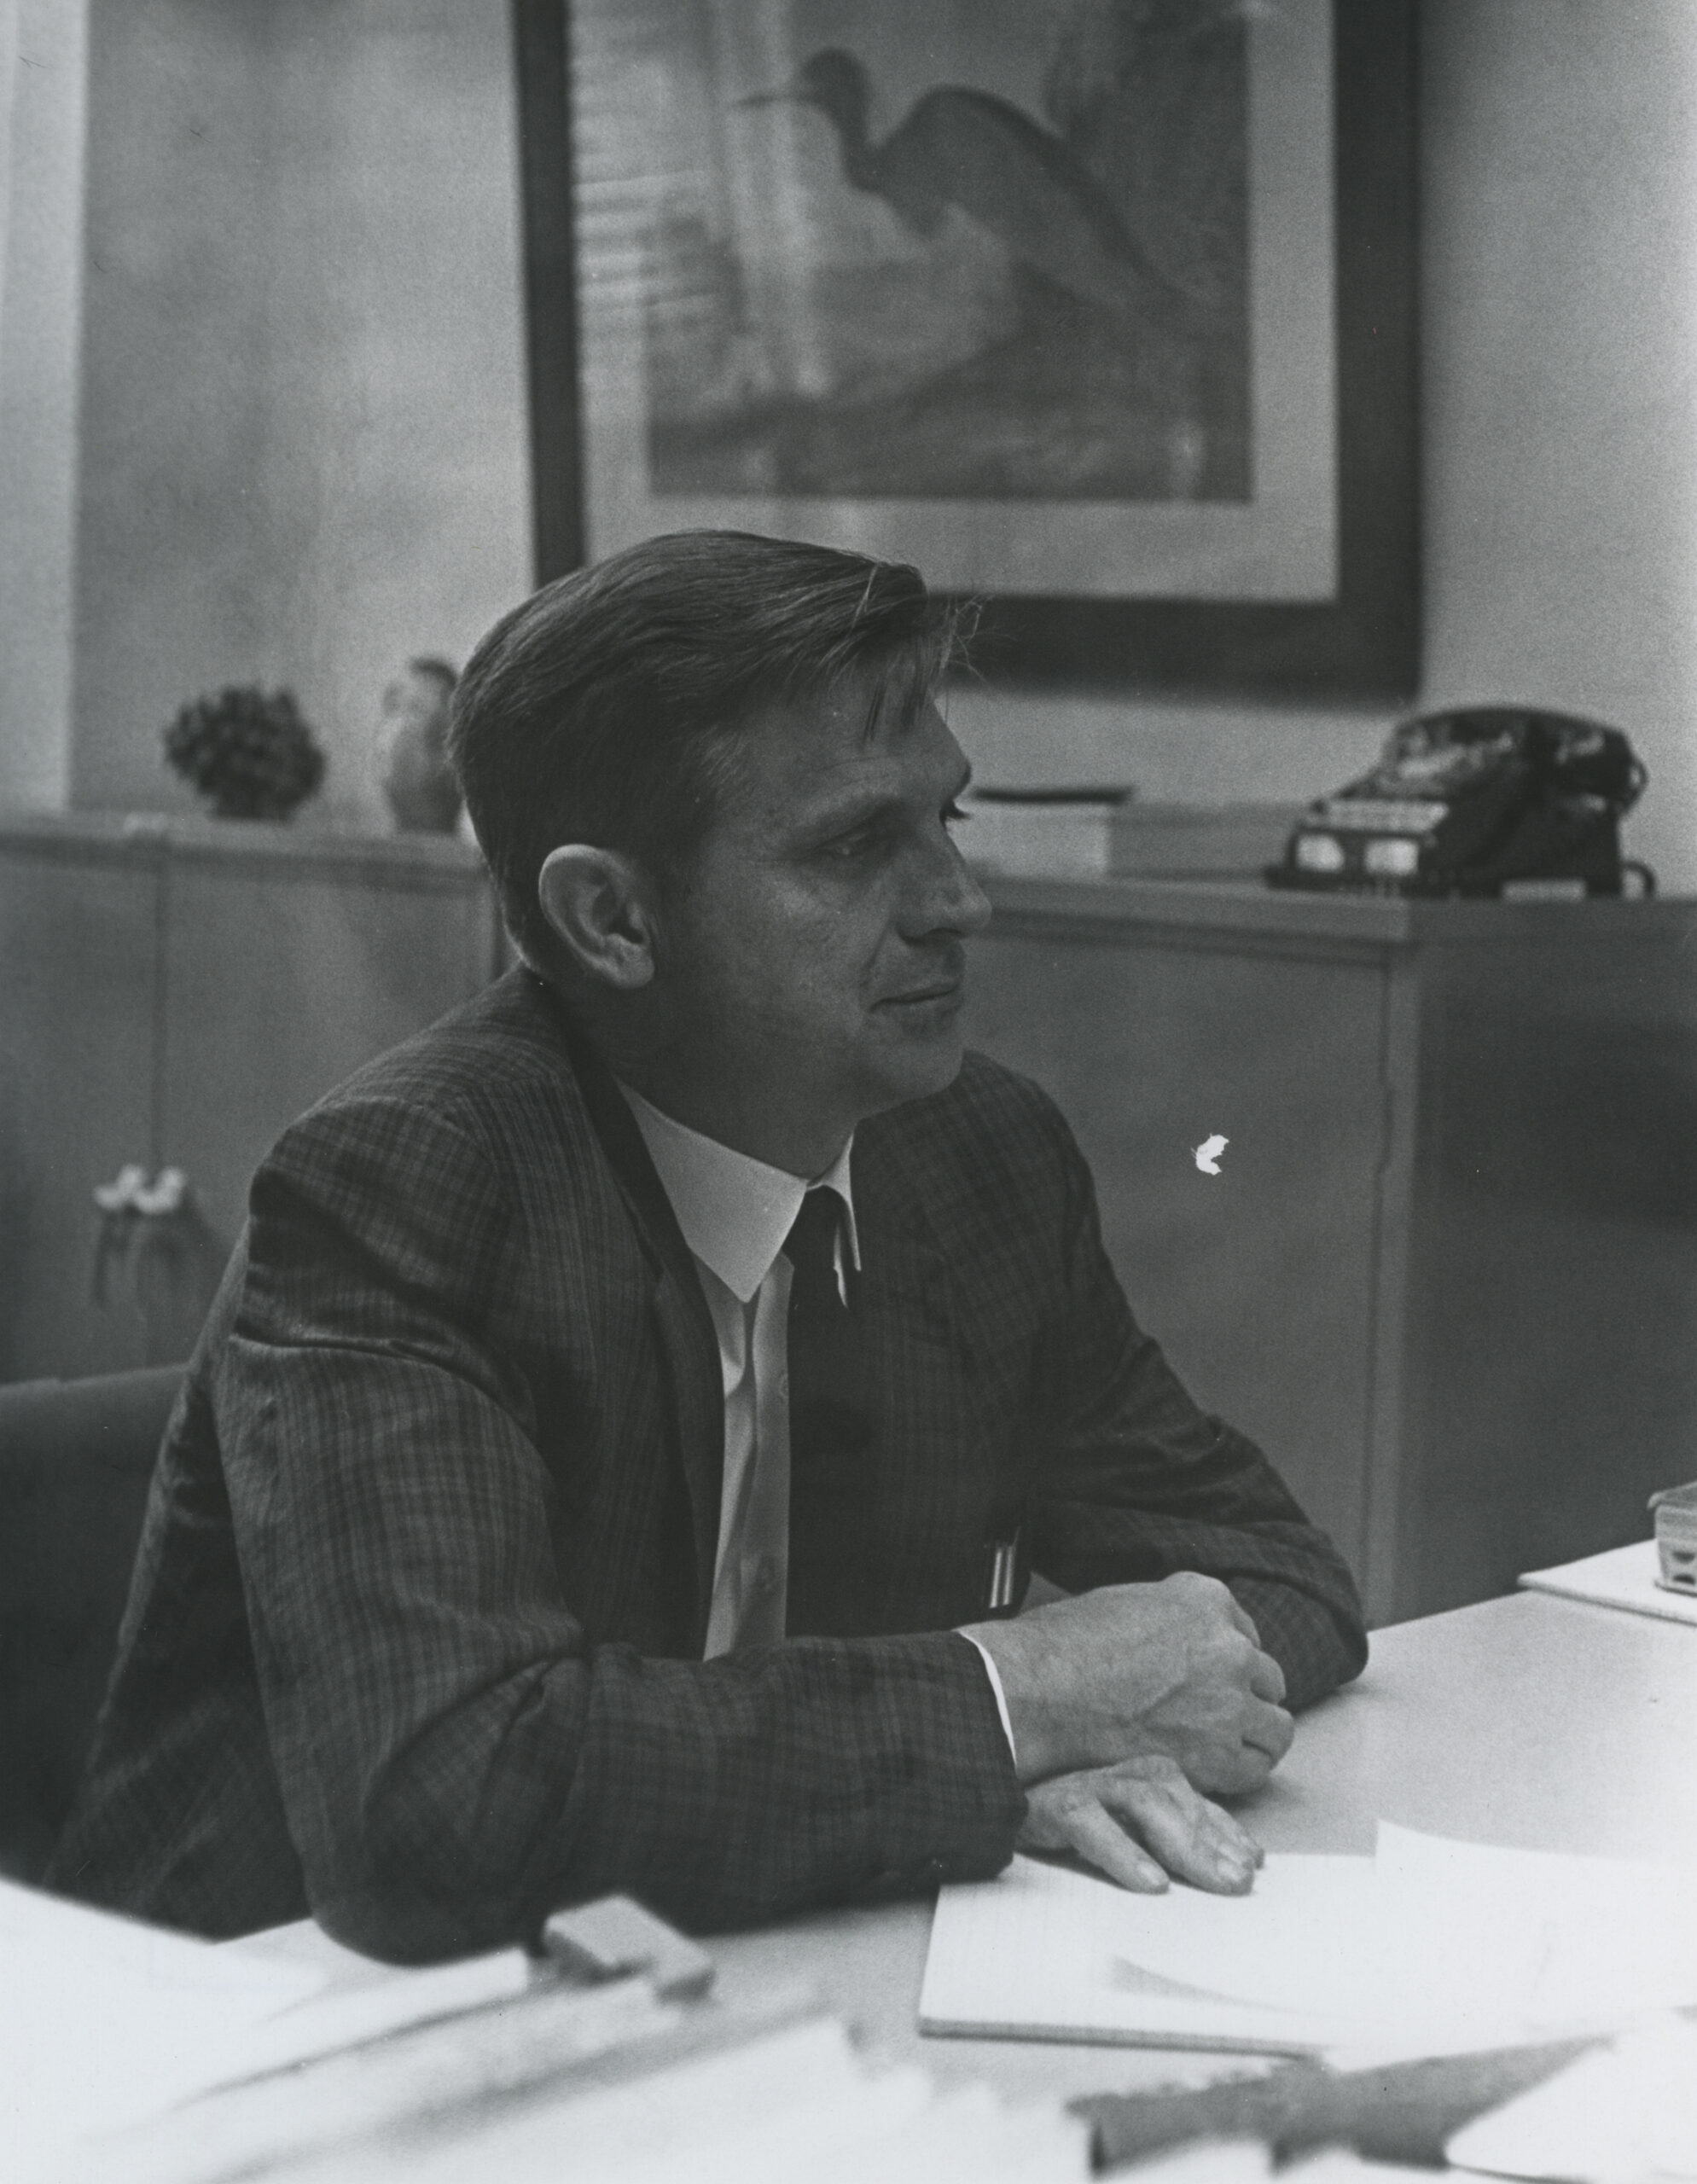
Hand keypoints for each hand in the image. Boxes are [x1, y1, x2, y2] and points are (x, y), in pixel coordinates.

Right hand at [963, 1570, 1293, 1791]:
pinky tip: (1214, 1771)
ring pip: (1276, 1727)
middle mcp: (1229, 1646)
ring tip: (1224, 1747)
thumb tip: (1172, 1639)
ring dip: (1252, 1735)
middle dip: (1243, 1695)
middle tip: (1210, 1715)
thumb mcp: (1125, 1601)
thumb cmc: (1065, 1646)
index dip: (1224, 1659)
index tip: (1207, 1676)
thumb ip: (1168, 1618)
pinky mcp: (1218, 1753)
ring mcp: (1229, 1701)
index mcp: (1206, 1599)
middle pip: (1265, 1678)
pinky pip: (1256, 1769)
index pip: (1243, 1632)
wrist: (1043, 1689)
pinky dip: (1239, 1772)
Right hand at [1020, 1755, 1263, 1893]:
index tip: (1255, 1865)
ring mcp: (1088, 1785)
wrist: (996, 1793)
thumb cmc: (1072, 1818)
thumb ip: (1180, 1836)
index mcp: (1146, 1777)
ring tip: (1212, 1880)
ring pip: (1143, 1803)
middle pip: (1176, 1800)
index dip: (1228, 1833)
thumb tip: (1247, 1860)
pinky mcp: (1054, 1805)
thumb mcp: (1132, 1830)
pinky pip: (1091, 1824)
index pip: (1197, 1804)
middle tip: (1240, 1881)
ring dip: (1182, 1843)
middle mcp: (1122, 1775)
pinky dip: (1122, 1852)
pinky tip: (1149, 1882)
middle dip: (1213, 1842)